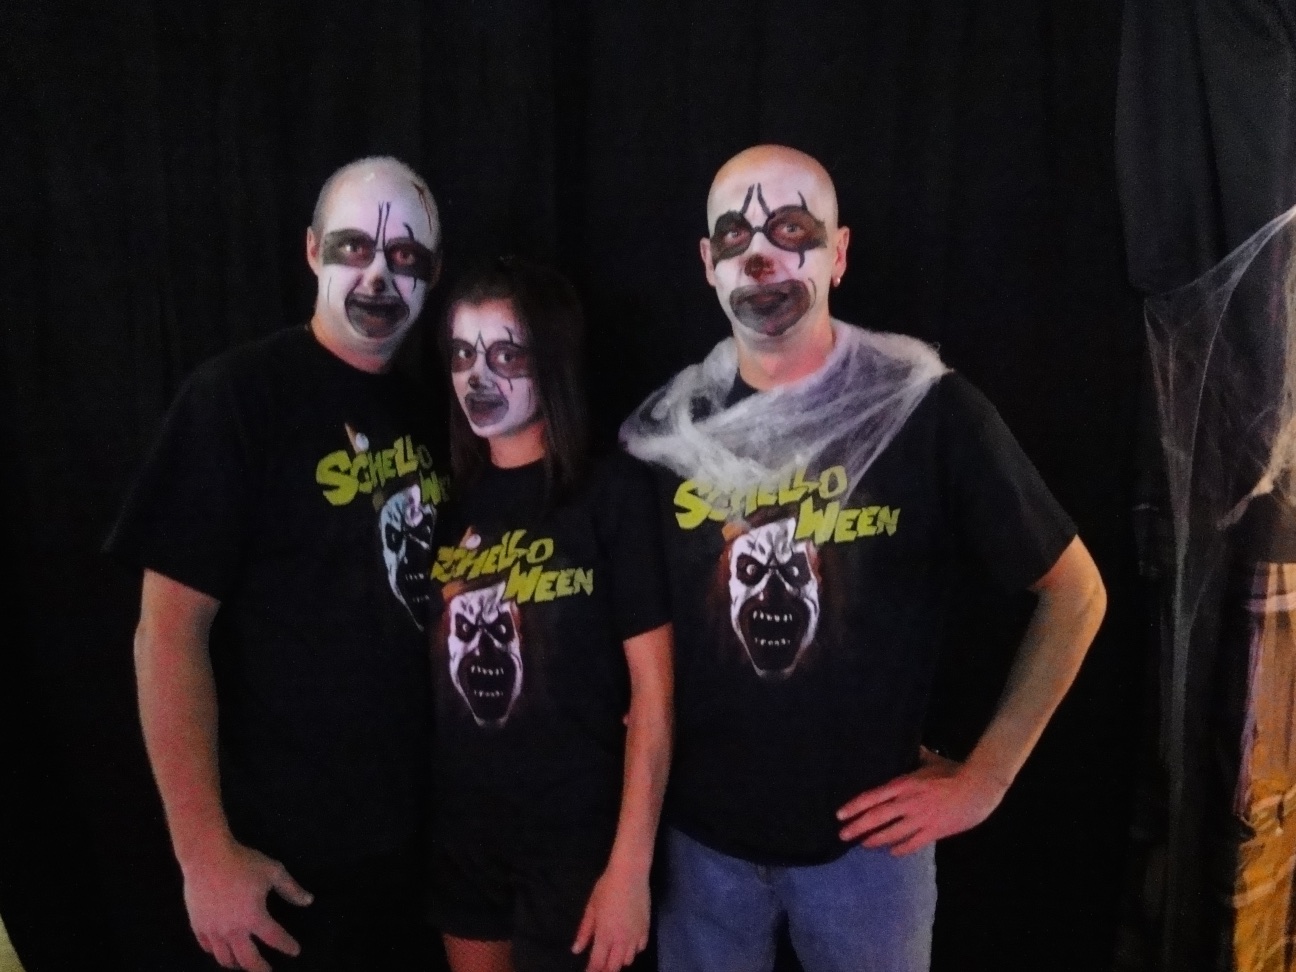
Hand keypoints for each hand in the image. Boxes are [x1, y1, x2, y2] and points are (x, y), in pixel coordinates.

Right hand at [181, 838, 313, 971]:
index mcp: (254, 917)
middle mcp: (233, 930)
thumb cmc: (242, 862)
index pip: (275, 938)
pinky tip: (221, 951)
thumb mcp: (273, 872)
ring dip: (237, 964)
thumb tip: (309, 901)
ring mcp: (213, 930)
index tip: (295, 951)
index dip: (287, 946)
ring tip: (244, 965)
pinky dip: (216, 952)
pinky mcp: (197, 925)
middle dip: (260, 969)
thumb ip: (291, 889)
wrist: (206, 857)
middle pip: (248, 960)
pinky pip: (207, 947)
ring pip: (224, 958)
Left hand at [571, 863, 649, 971]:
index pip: (597, 963)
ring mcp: (635, 935)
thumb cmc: (607, 887)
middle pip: (614, 967)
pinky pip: (640, 948)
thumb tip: (576, 950)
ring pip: (628, 960)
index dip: (592, 971)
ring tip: (613, 955)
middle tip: (600, 965)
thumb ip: (584, 931)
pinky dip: (633, 950)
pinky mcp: (646, 929)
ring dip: (619, 960)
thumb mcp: (591, 907)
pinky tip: (628, 943)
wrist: (630, 874)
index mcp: (604, 935)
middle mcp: (621, 940)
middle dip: (606, 969)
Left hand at [835, 747, 1007, 854]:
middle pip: (877, 817)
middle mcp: (908, 803)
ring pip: (892, 833)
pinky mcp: (933, 831)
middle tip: (842, 835)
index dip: (855, 806)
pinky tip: (892, 852)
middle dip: (857, 827)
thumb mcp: (930, 760)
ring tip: (863, 843)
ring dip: (875, 840)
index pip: (873, 797)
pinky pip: (912, 843)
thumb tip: (908, 744)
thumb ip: (916, 755)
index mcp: (905, 784)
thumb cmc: (953, 771)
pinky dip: (901, 849)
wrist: (978, 788)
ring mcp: (920, 819)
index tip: (840, 814)